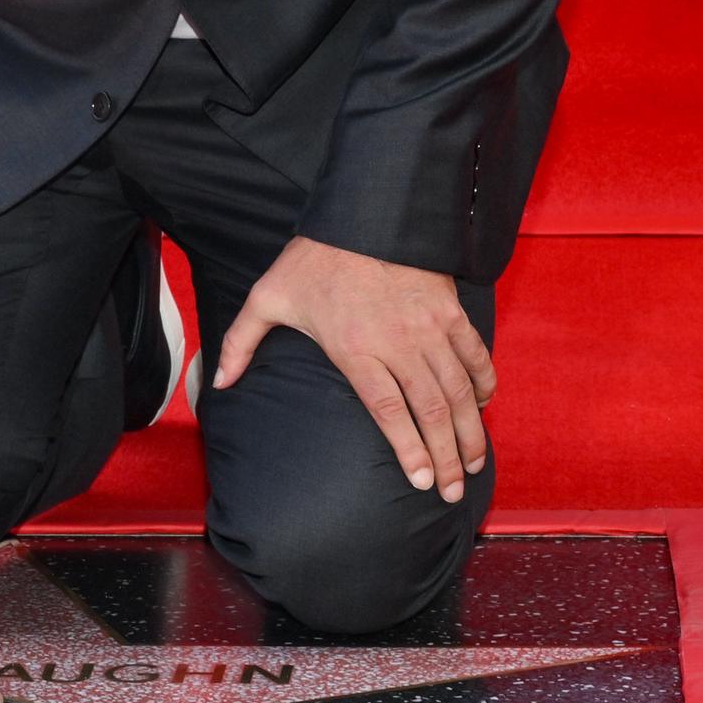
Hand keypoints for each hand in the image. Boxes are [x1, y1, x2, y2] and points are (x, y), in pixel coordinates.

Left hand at [213, 237, 495, 503]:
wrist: (364, 210)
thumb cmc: (313, 257)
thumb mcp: (268, 297)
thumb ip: (242, 343)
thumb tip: (219, 384)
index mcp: (355, 346)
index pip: (388, 410)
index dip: (409, 449)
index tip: (422, 482)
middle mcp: (397, 341)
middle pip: (431, 409)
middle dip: (446, 456)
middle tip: (453, 492)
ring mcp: (428, 325)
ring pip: (458, 388)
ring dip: (470, 429)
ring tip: (473, 464)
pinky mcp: (448, 308)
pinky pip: (473, 352)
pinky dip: (483, 381)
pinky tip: (484, 406)